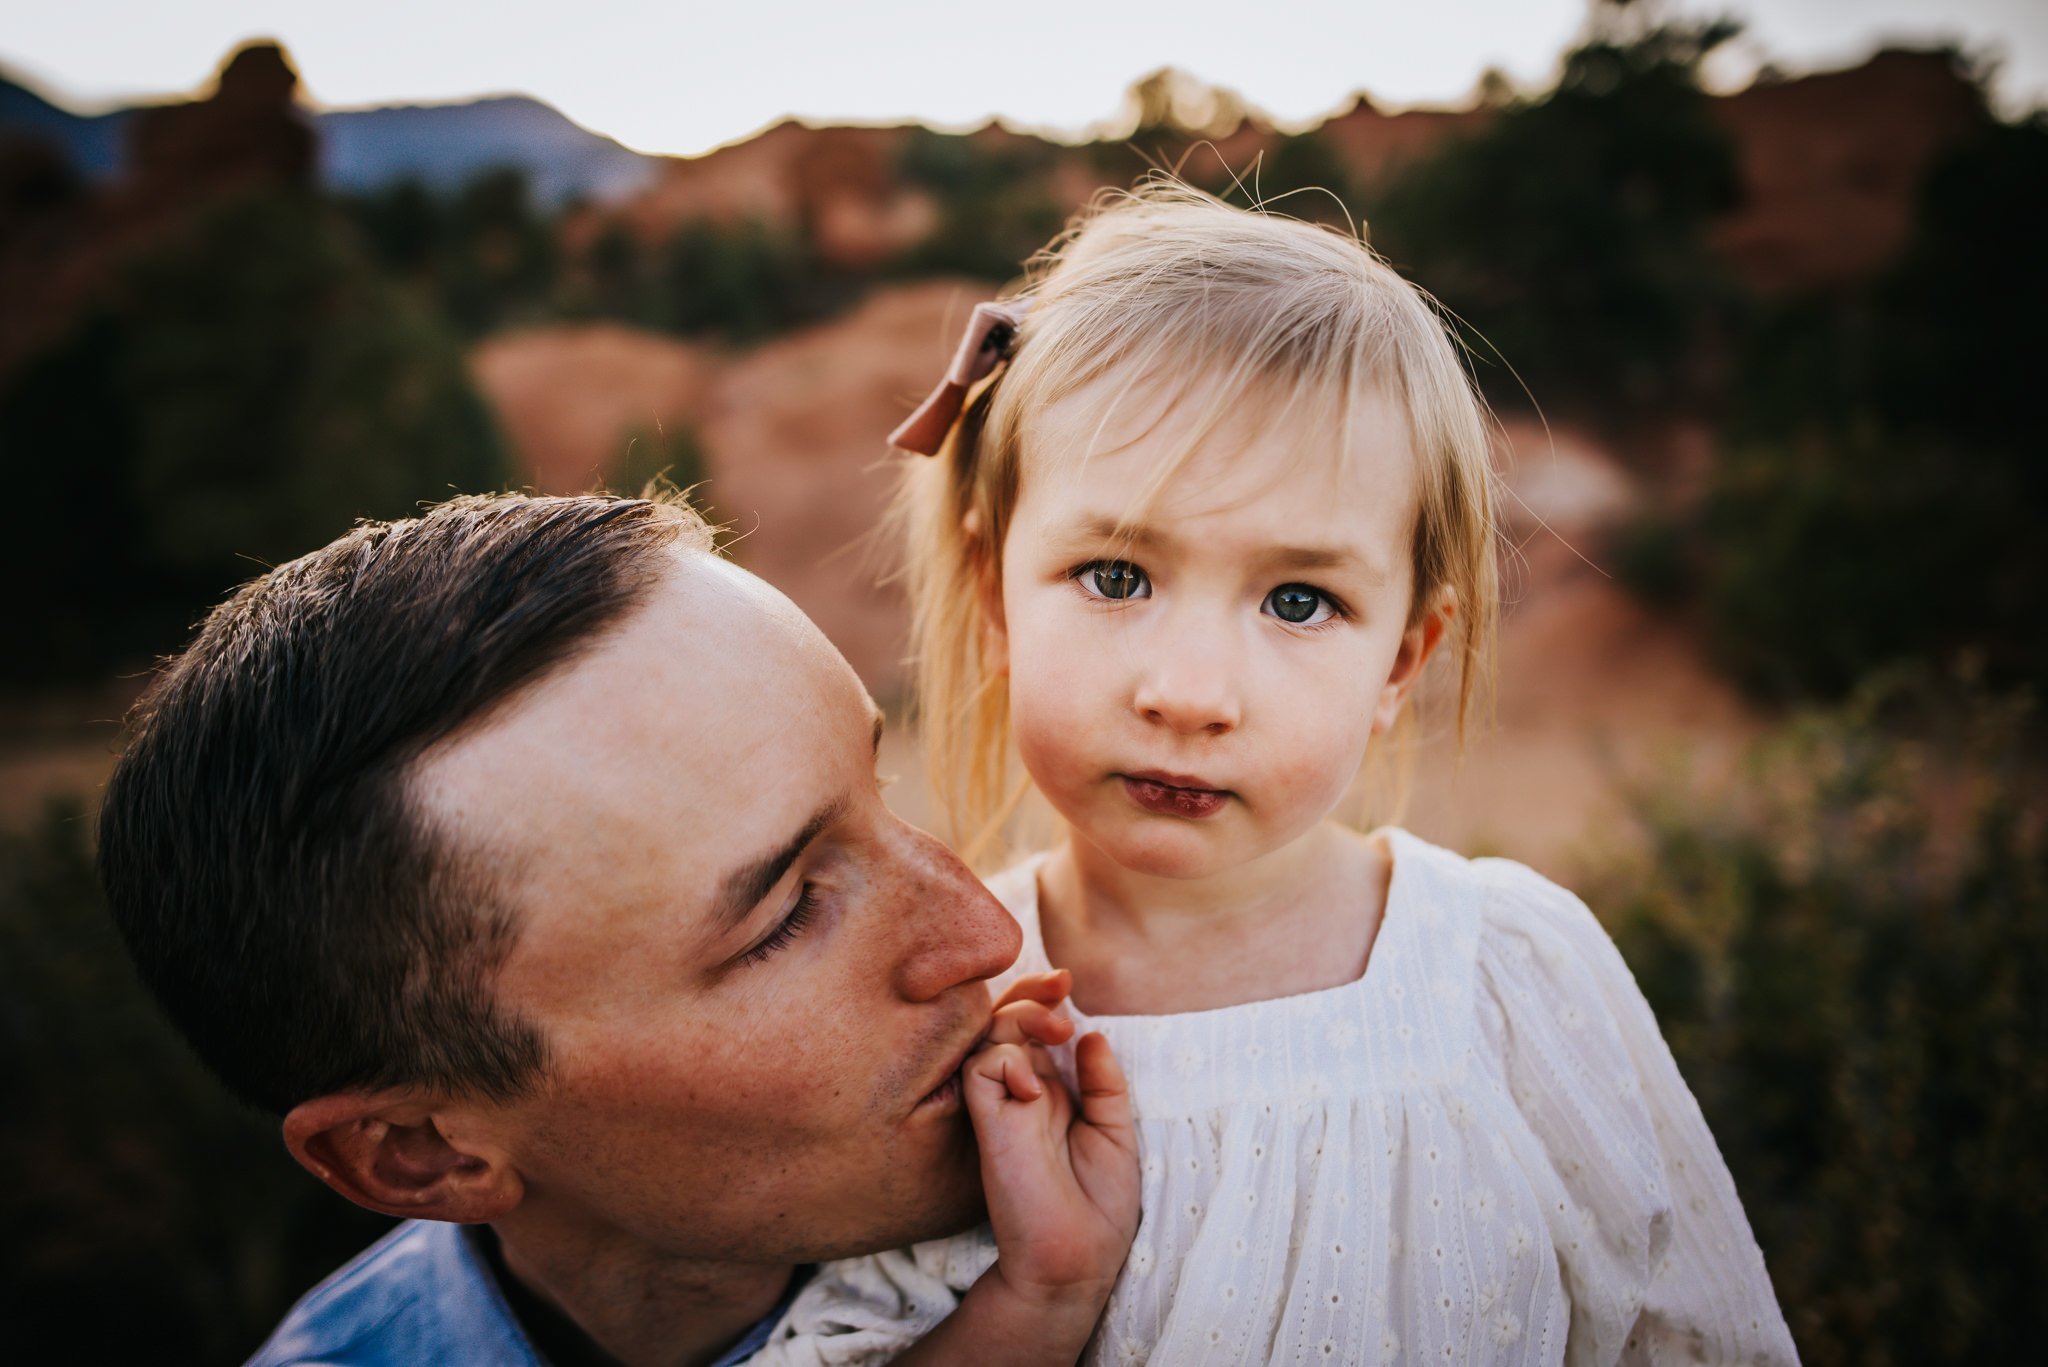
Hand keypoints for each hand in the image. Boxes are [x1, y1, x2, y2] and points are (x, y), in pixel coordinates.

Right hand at [967, 970, 1139, 1311]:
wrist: (1079, 1260)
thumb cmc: (1100, 1206)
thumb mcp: (1116, 1132)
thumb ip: (1103, 1083)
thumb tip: (1092, 1033)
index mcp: (1051, 1093)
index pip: (1032, 1032)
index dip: (1042, 1000)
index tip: (1068, 985)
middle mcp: (1022, 1094)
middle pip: (1005, 1023)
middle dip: (1029, 995)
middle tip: (1061, 988)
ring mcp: (1003, 1107)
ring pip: (986, 1037)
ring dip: (1020, 1018)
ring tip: (1056, 1032)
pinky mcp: (989, 1124)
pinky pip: (980, 1070)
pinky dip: (1006, 1062)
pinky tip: (1035, 1089)